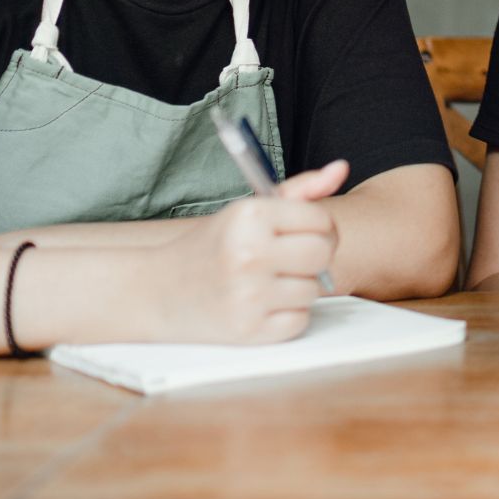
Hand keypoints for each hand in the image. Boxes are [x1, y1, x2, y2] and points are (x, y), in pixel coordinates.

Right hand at [144, 161, 347, 343]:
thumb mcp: (248, 211)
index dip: (319, 228)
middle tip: (289, 259)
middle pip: (322, 254)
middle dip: (313, 257)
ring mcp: (249, 295)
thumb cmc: (213, 247)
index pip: (322, 221)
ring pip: (314, 290)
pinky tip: (261, 305)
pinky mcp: (250, 330)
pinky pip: (299, 321)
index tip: (302, 234)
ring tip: (266, 282)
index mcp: (251, 216)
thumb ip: (299, 191)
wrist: (157, 292)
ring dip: (298, 288)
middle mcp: (250, 253)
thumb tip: (341, 169)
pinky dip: (287, 315)